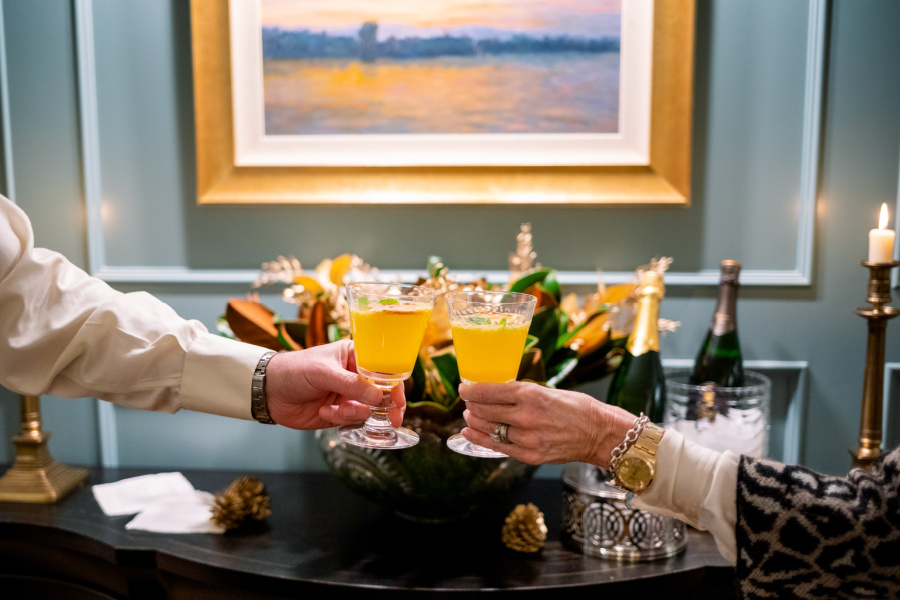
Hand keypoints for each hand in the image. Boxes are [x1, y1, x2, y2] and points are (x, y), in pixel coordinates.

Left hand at [264, 340, 405, 429]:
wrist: (268, 391)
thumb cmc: (295, 370)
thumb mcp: (323, 372)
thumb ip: (351, 384)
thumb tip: (378, 397)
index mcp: (355, 356)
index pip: (384, 369)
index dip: (395, 385)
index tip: (399, 401)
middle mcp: (355, 377)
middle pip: (382, 393)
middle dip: (386, 407)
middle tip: (392, 419)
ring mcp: (348, 396)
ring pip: (367, 410)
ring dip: (354, 413)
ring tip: (335, 409)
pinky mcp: (339, 413)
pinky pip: (351, 421)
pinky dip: (340, 419)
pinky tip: (323, 412)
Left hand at [459, 381, 633, 466]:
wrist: (599, 433)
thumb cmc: (577, 408)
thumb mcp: (547, 391)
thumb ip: (521, 393)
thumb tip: (494, 393)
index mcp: (531, 394)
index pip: (490, 392)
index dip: (472, 391)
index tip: (463, 389)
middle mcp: (526, 416)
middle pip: (485, 411)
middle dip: (472, 406)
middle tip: (468, 402)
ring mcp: (527, 438)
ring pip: (489, 429)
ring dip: (475, 422)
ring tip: (470, 416)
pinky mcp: (530, 455)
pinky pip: (498, 447)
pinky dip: (480, 440)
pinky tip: (469, 434)